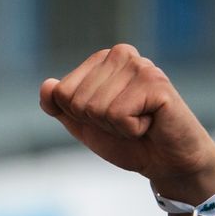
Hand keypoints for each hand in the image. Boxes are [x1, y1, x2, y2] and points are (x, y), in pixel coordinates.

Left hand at [40, 45, 214, 206]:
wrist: (167, 161)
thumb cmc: (128, 140)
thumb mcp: (84, 124)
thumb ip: (60, 106)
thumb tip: (47, 85)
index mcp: (102, 59)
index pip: (61, 92)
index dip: (81, 116)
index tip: (109, 117)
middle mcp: (121, 54)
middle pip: (78, 101)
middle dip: (99, 122)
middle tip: (128, 121)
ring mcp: (141, 66)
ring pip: (96, 108)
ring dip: (116, 127)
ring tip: (140, 121)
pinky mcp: (156, 83)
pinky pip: (119, 115)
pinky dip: (132, 129)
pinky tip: (151, 122)